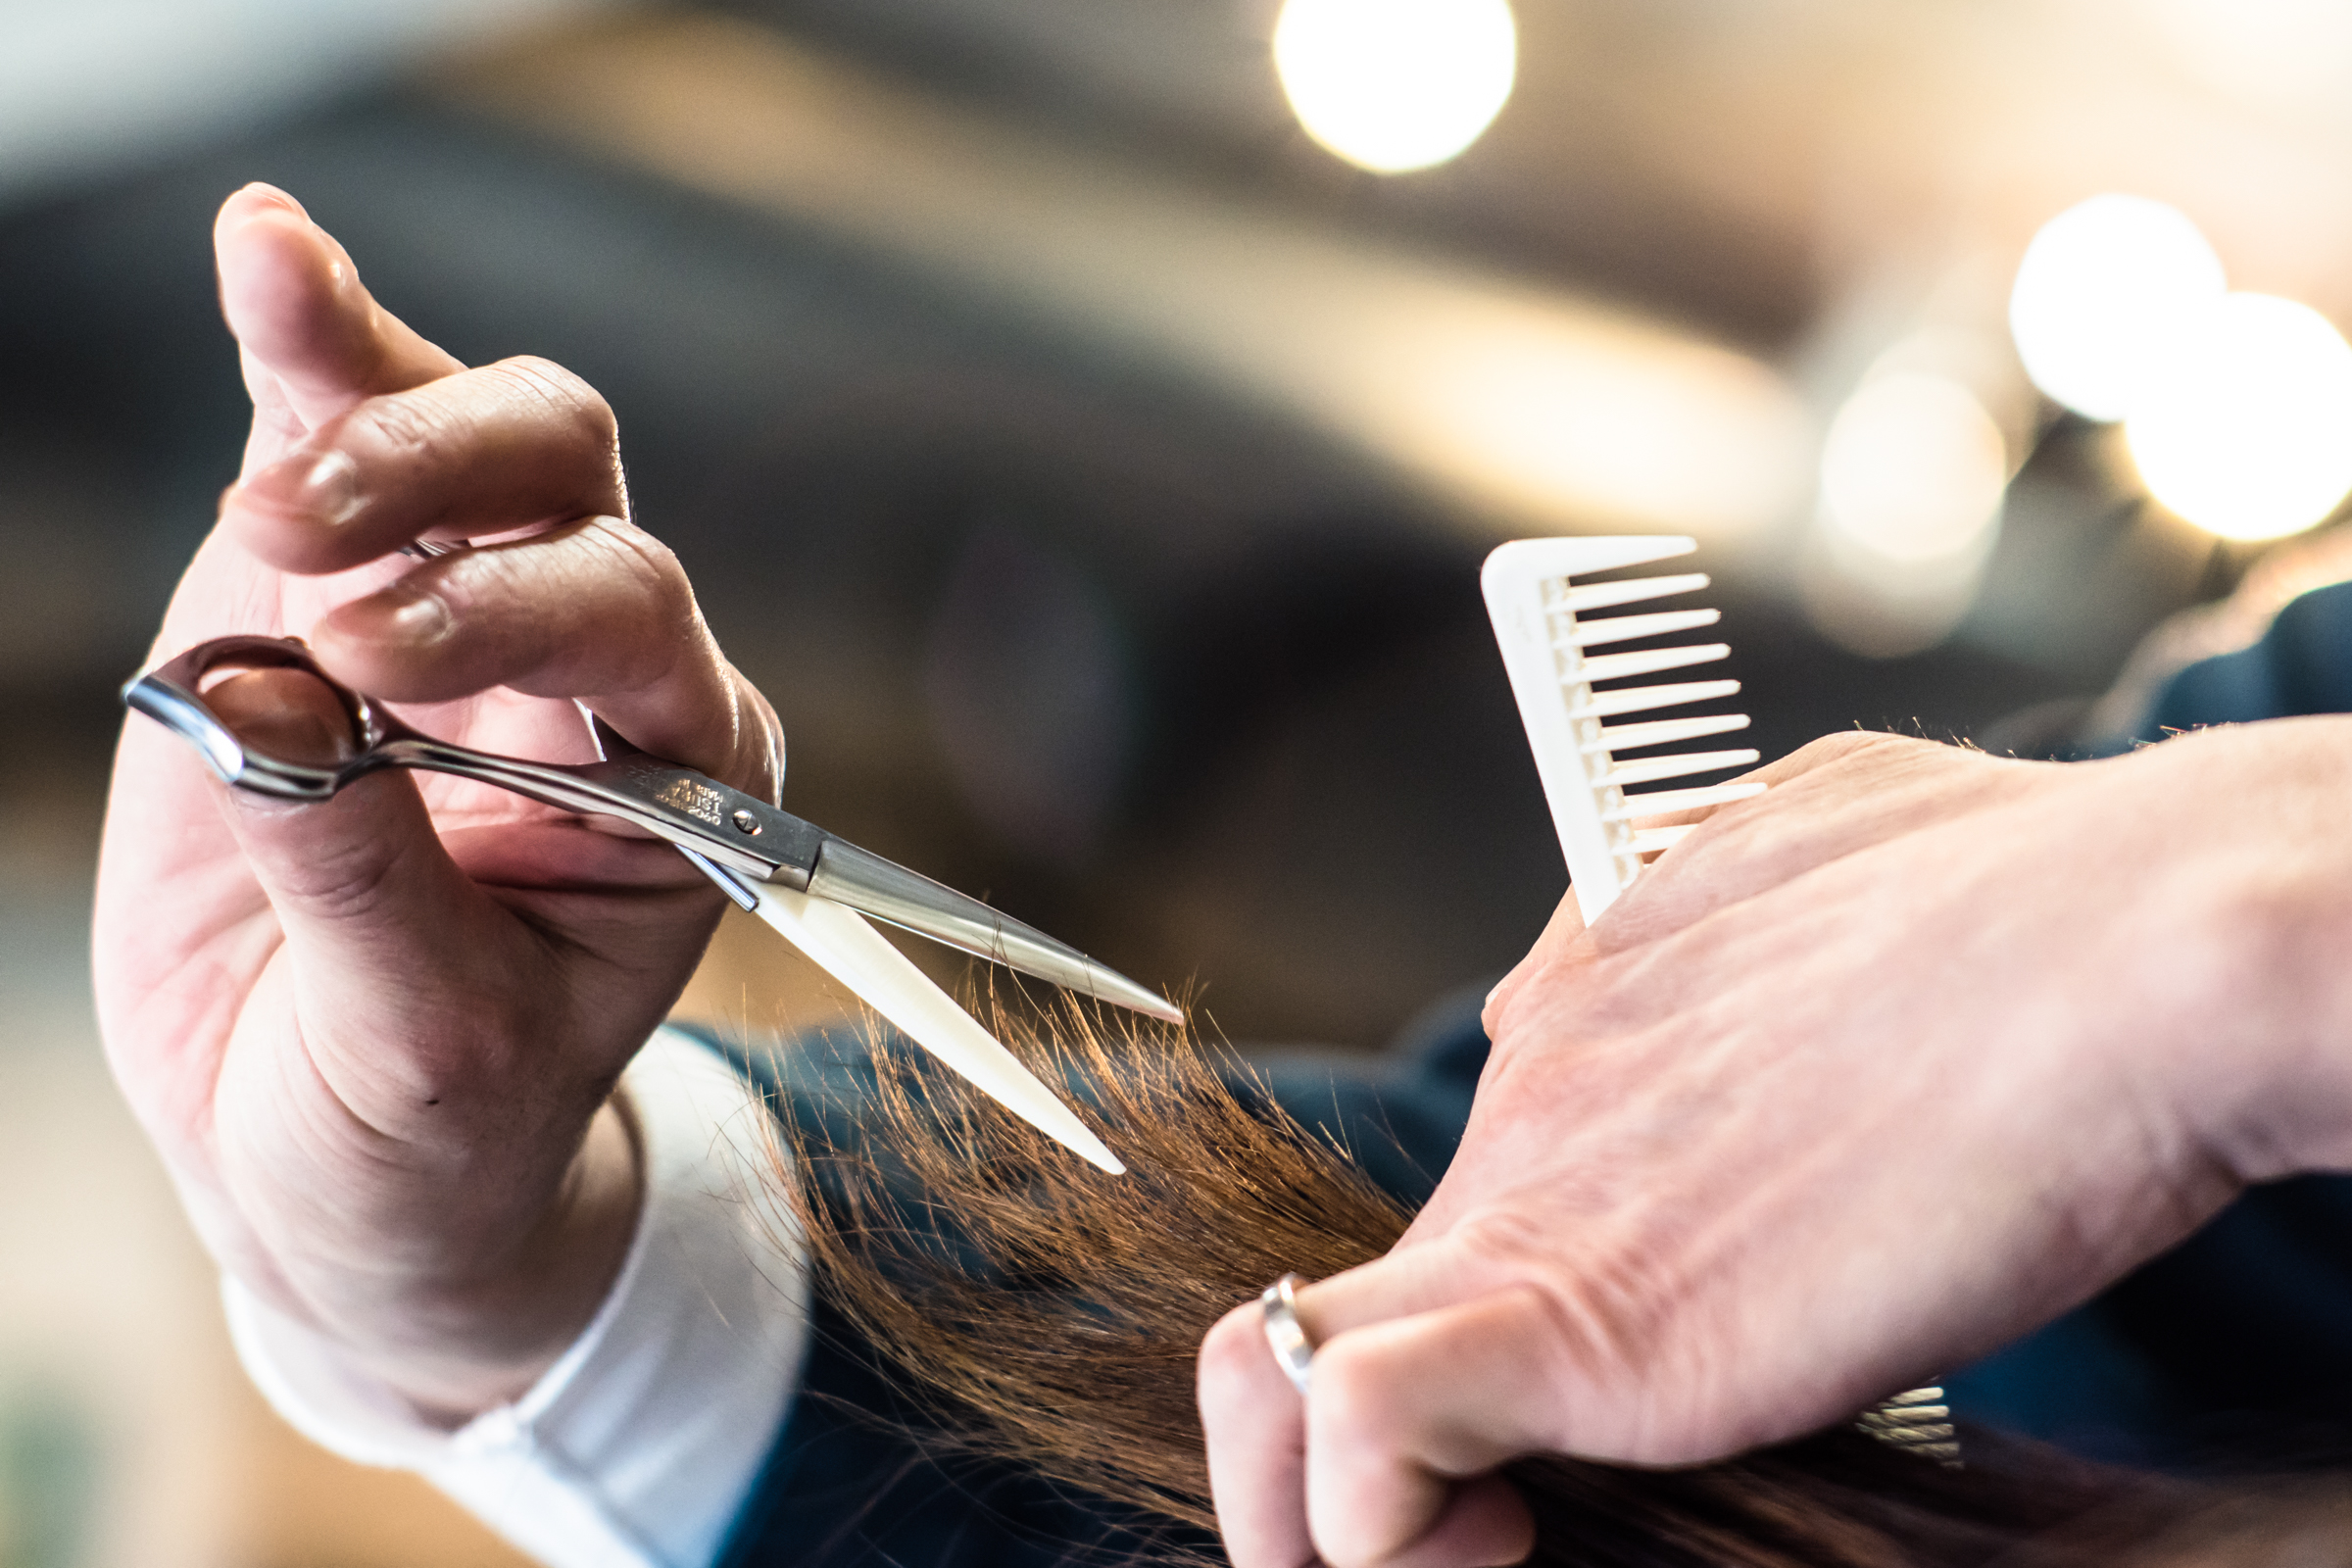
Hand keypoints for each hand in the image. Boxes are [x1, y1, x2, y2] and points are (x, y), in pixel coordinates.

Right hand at [92, 186, 781, 1417]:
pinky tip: (266, 253)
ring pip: (471, 436)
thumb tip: (262, 702)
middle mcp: (606, 671)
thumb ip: (359, 877)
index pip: (632, 632)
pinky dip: (308, 341)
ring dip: (371, 402)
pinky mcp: (336, 587)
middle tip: (306, 544)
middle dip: (449, 488)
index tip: (367, 662)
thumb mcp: (419, 1047)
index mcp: (684, 780)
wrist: (354, 1164)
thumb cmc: (433, 1129)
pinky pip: (342, 432)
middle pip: (574, 490)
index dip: (509, 620)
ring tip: (269, 399)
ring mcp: (471, 609)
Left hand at [1199, 722, 2351, 1567]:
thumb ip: (1753, 913)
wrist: (2123, 948)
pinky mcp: (1565, 1306)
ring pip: (1277, 1366)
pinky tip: (1498, 1543)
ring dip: (1314, 1494)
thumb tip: (1754, 940)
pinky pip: (1354, 1418)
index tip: (1582, 1384)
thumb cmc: (2045, 896)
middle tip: (1479, 1516)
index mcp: (1595, 1007)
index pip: (1477, 1179)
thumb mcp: (1846, 849)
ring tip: (1457, 1549)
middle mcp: (1530, 1097)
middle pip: (1336, 1286)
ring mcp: (1527, 1196)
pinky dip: (1372, 1519)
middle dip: (1362, 1429)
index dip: (1495, 1304)